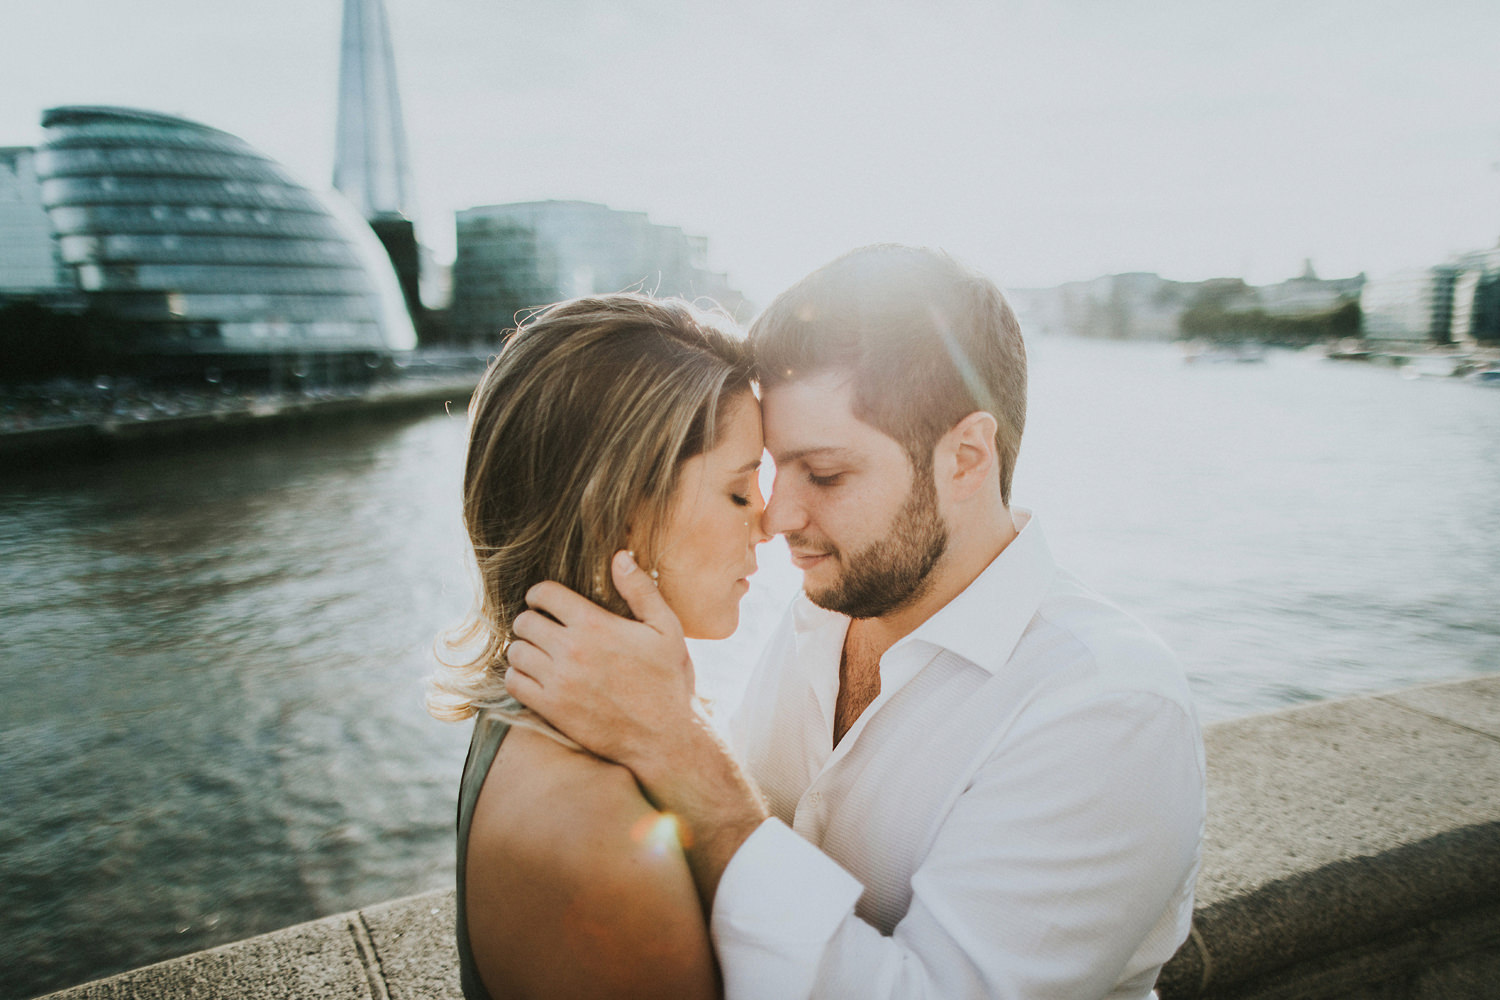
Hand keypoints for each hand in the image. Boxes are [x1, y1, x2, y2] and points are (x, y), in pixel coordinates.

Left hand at [507, 550, 697, 772]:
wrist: (665, 737)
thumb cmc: (669, 680)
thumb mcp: (666, 629)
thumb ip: (641, 590)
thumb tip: (620, 556)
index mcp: (595, 624)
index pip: (545, 594)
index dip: (540, 594)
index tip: (545, 602)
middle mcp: (571, 650)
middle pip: (525, 622)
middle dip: (531, 620)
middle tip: (542, 628)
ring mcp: (559, 681)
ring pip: (515, 652)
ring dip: (523, 649)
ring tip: (538, 652)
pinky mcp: (552, 709)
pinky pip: (514, 683)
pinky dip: (518, 676)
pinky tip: (535, 676)